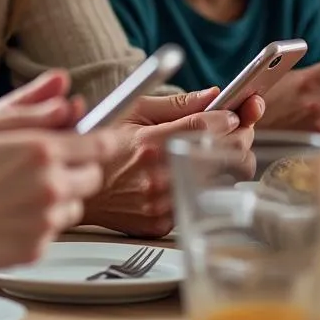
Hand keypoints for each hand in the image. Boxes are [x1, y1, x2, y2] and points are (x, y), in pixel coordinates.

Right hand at [0, 110, 121, 278]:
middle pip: (92, 177)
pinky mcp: (34, 250)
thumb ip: (28, 112)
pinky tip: (7, 213)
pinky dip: (38, 222)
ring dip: (58, 197)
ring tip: (19, 190)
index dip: (101, 139)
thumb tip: (64, 104)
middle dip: (76, 168)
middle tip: (46, 164)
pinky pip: (52, 232)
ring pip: (74, 206)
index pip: (98, 144)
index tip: (100, 139)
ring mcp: (44, 222)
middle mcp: (50, 187)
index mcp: (40, 151)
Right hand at [81, 88, 261, 238]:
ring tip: (215, 150)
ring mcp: (162, 203)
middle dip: (241, 138)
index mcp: (150, 142)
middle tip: (237, 129)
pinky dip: (202, 186)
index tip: (235, 111)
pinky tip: (191, 173)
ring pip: (221, 183)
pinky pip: (199, 201)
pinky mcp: (162, 223)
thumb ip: (176, 104)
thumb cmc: (103, 143)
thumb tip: (213, 96)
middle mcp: (158, 176)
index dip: (230, 116)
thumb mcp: (132, 111)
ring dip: (227, 164)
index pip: (205, 127)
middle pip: (224, 157)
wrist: (79, 185)